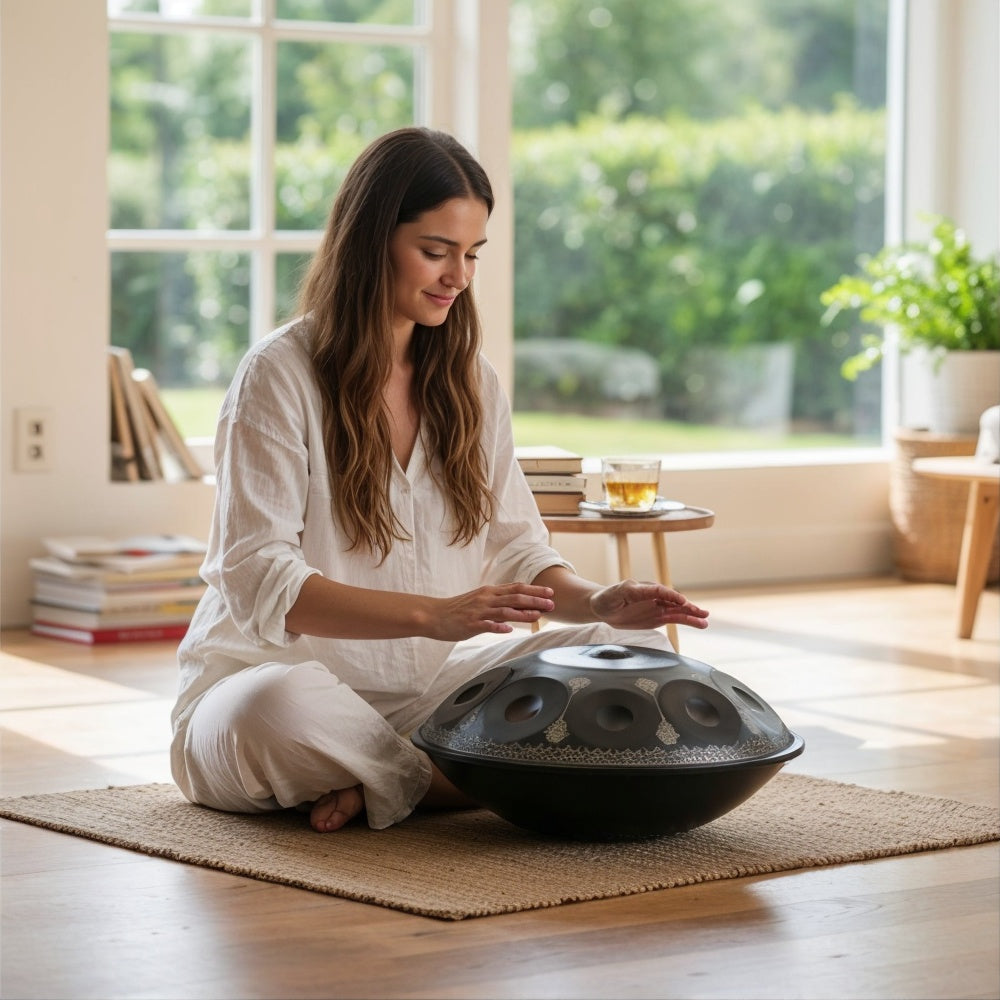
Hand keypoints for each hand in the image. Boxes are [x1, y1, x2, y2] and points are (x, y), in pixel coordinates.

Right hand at [428, 583, 555, 640]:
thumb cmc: (457, 609)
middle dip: (535, 600)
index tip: (550, 592)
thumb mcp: (479, 600)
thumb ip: (497, 602)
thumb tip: (515, 605)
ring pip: (505, 610)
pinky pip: (486, 625)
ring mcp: (479, 611)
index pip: (516, 588)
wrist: (433, 614)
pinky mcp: (470, 624)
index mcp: (489, 592)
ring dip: (523, 613)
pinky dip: (498, 626)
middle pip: (515, 597)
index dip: (534, 590)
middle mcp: (486, 598)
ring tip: (538, 616)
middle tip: (552, 604)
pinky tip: (509, 630)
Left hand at [589, 579, 709, 631]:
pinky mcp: (659, 617)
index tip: (681, 601)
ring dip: (692, 615)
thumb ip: (630, 591)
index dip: (672, 596)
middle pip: (674, 601)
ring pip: (678, 611)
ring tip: (705, 621)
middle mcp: (655, 596)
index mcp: (644, 588)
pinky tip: (699, 623)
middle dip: (687, 607)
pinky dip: (687, 621)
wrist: (603, 608)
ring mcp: (658, 606)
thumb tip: (644, 588)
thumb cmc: (609, 597)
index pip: (661, 591)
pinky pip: (675, 619)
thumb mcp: (618, 592)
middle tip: (701, 612)